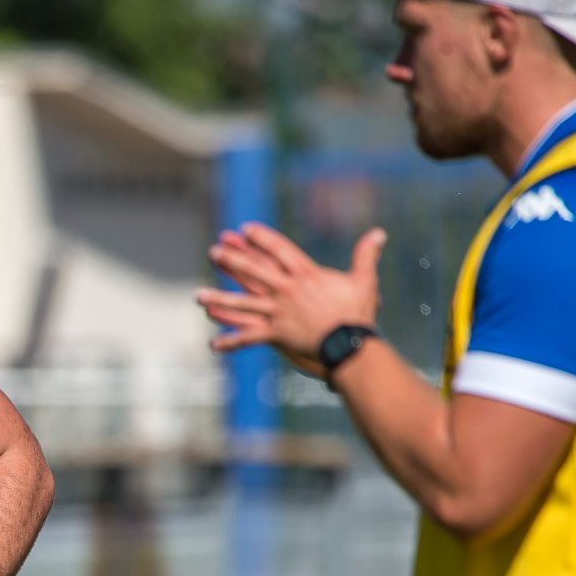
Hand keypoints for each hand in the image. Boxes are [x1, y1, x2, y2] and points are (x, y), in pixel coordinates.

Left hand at [196, 222, 385, 376]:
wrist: (352, 345)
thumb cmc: (358, 313)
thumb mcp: (364, 281)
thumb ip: (366, 256)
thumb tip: (379, 233)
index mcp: (306, 275)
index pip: (279, 250)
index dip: (261, 238)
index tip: (244, 229)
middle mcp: (287, 290)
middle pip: (254, 271)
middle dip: (232, 261)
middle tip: (213, 252)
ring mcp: (279, 312)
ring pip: (242, 304)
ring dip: (218, 300)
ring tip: (196, 296)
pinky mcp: (276, 334)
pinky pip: (249, 338)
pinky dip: (231, 342)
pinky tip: (212, 346)